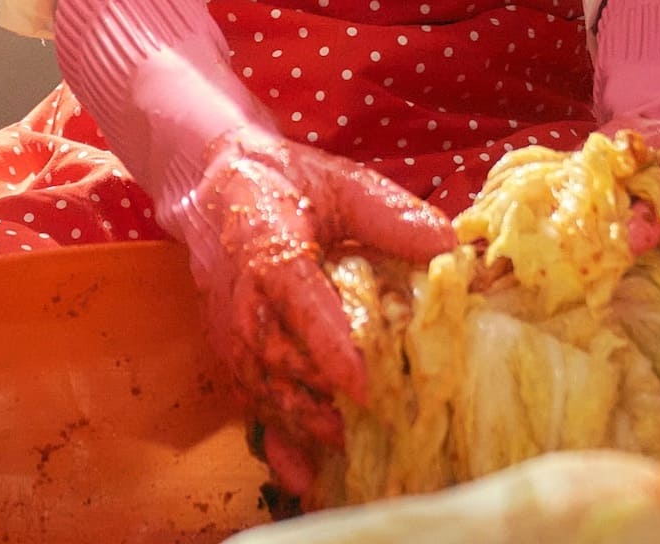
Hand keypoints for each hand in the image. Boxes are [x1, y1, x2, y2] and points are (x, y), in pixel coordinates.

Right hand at [177, 130, 455, 497]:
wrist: (208, 184)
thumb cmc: (281, 183)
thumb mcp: (337, 181)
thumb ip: (389, 214)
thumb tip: (451, 246)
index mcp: (266, 244)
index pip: (295, 297)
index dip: (325, 341)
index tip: (361, 382)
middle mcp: (240, 295)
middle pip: (279, 356)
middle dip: (325, 395)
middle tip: (381, 421)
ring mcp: (230, 330)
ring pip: (265, 388)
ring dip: (306, 421)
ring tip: (353, 445)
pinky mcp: (229, 352)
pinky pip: (251, 402)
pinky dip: (278, 441)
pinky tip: (306, 478)